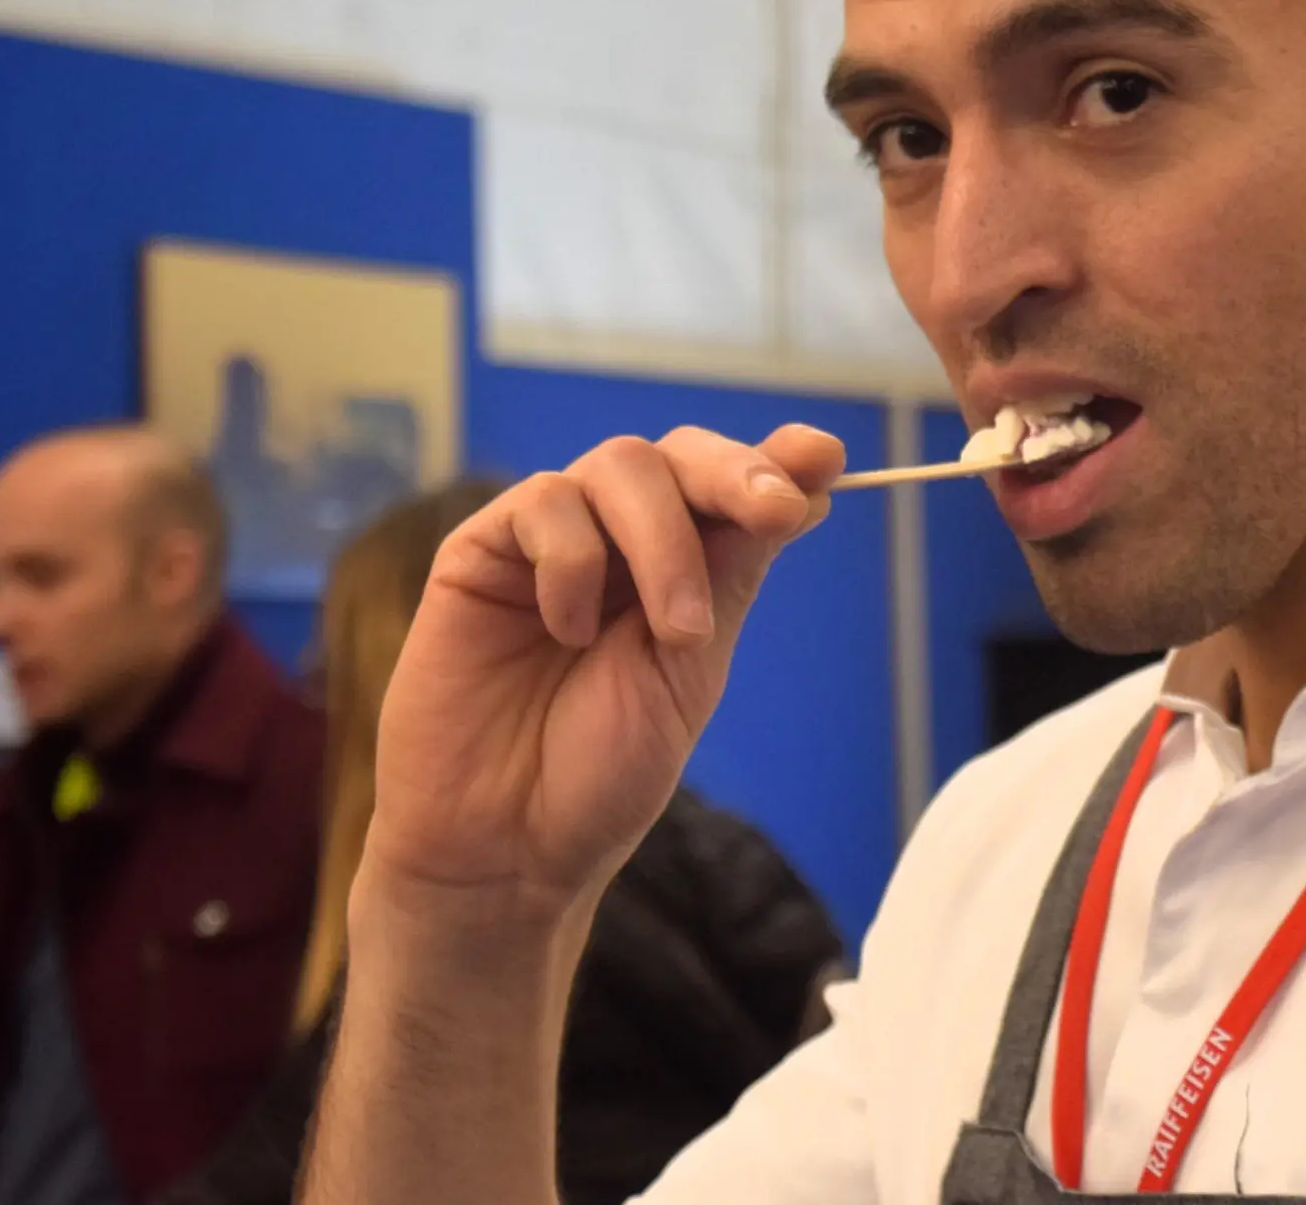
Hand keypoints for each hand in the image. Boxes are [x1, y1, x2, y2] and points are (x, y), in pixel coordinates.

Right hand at [358, 424, 845, 926]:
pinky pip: (542, 504)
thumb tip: (810, 483)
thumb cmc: (599, 774)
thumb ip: (733, 571)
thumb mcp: (690, 669)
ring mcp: (547, 542)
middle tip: (773, 512)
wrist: (505, 849)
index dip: (776, 461)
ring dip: (663, 542)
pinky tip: (570, 631)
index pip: (728, 484)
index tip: (824, 457)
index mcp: (679, 568)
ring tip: (675, 632)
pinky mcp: (481, 553)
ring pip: (618, 466)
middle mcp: (615, 542)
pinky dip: (574, 561)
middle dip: (733, 474)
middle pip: (676, 455)